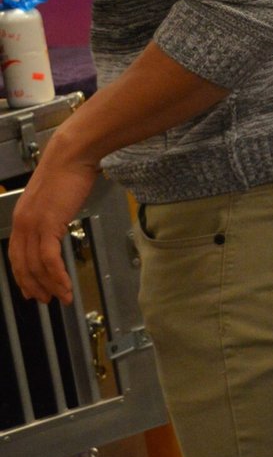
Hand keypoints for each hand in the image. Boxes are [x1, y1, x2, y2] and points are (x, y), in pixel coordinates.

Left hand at [8, 149, 99, 303]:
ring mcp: (33, 226)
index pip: (17, 255)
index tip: (32, 288)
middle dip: (33, 286)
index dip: (23, 275)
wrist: (71, 156)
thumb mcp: (54, 197)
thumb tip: (58, 224)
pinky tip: (66, 286)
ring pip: (36, 266)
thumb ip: (51, 212)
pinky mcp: (48, 226)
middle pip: (23, 265)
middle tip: (44, 300)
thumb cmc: (67, 172)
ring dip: (49, 286)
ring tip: (61, 298)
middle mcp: (23, 224)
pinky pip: (49, 259)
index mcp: (22, 218)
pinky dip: (57, 276)